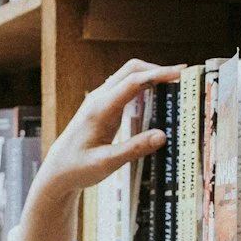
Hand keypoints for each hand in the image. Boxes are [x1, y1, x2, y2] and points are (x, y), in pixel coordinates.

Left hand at [18, 61, 178, 240]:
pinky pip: (127, 88)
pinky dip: (145, 86)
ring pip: (129, 76)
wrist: (56, 171)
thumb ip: (134, 149)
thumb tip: (163, 135)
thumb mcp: (106, 164)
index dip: (158, 74)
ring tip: (176, 84)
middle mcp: (99, 99)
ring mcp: (101, 100)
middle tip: (184, 76)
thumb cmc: (77, 169)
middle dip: (158, 69)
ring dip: (151, 75)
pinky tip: (159, 96)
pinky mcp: (104, 107)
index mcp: (99, 109)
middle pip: (131, 69)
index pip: (133, 82)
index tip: (180, 73)